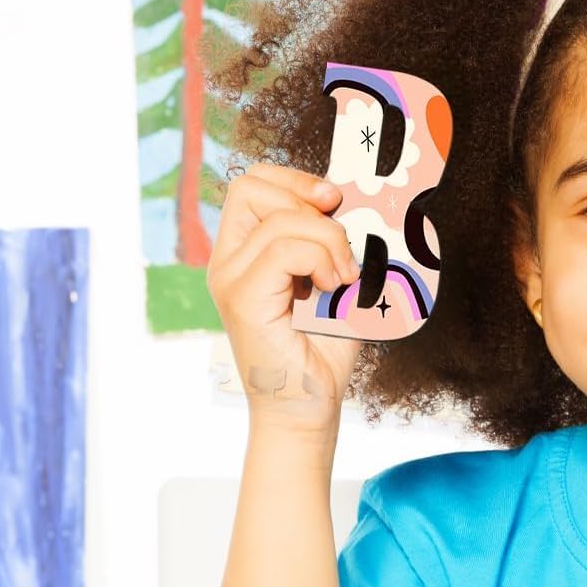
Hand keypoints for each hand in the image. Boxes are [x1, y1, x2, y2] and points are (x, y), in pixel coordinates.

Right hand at [206, 163, 365, 438]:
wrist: (310, 407)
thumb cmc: (324, 350)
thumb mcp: (336, 279)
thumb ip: (335, 239)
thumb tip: (357, 199)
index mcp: (244, 252)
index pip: (253, 183)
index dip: (296, 179)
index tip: (335, 201)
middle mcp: (228, 260)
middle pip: (251, 185)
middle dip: (306, 198)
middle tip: (339, 240)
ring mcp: (230, 277)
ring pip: (281, 219)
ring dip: (328, 240)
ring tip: (342, 279)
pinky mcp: (242, 297)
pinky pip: (285, 248)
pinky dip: (322, 259)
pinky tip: (334, 289)